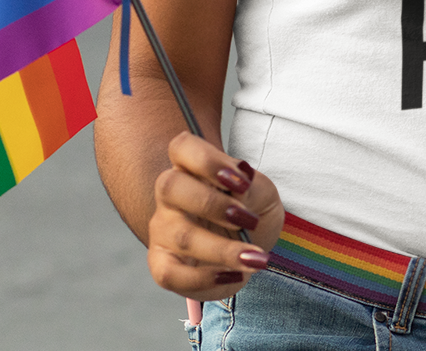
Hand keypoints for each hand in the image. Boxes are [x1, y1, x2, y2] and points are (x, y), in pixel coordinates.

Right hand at [147, 132, 283, 300]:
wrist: (249, 248)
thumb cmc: (252, 213)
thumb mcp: (263, 194)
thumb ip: (252, 185)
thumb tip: (242, 179)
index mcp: (193, 168)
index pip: (182, 147)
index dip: (207, 160)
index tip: (242, 181)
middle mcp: (171, 197)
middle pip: (170, 185)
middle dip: (213, 204)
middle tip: (247, 219)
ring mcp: (163, 231)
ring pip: (180, 236)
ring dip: (223, 249)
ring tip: (256, 258)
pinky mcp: (162, 265)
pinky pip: (170, 275)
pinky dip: (206, 279)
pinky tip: (235, 275)